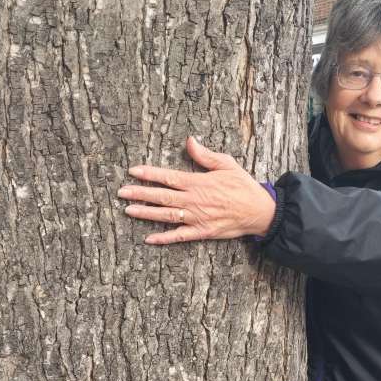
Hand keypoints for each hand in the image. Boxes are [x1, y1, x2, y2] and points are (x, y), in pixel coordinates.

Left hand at [118, 136, 276, 245]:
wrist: (259, 211)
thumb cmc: (243, 186)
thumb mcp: (227, 164)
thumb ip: (205, 155)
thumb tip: (189, 141)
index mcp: (198, 182)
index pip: (168, 177)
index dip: (149, 174)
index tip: (133, 171)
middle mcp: (194, 200)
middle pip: (162, 196)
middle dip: (140, 193)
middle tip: (121, 192)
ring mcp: (196, 217)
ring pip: (166, 215)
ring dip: (146, 213)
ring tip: (128, 210)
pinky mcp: (202, 232)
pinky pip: (179, 236)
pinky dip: (164, 238)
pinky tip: (149, 239)